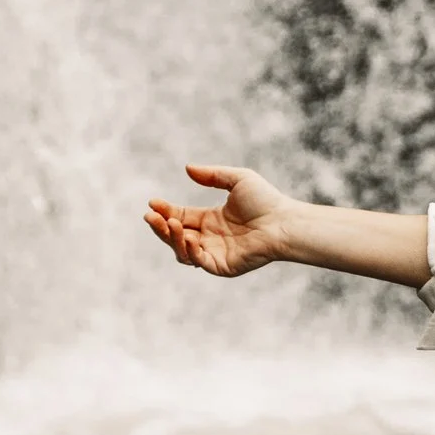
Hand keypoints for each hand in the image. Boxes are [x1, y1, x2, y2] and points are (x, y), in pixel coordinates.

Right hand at [143, 162, 296, 278]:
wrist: (284, 222)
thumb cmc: (266, 200)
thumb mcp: (237, 179)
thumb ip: (212, 175)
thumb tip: (187, 168)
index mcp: (211, 220)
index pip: (180, 216)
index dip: (165, 211)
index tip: (153, 202)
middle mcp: (210, 238)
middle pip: (176, 235)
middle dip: (161, 226)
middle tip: (150, 216)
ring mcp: (215, 253)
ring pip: (182, 251)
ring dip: (171, 238)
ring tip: (170, 223)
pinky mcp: (222, 266)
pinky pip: (198, 262)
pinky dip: (189, 251)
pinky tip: (187, 236)